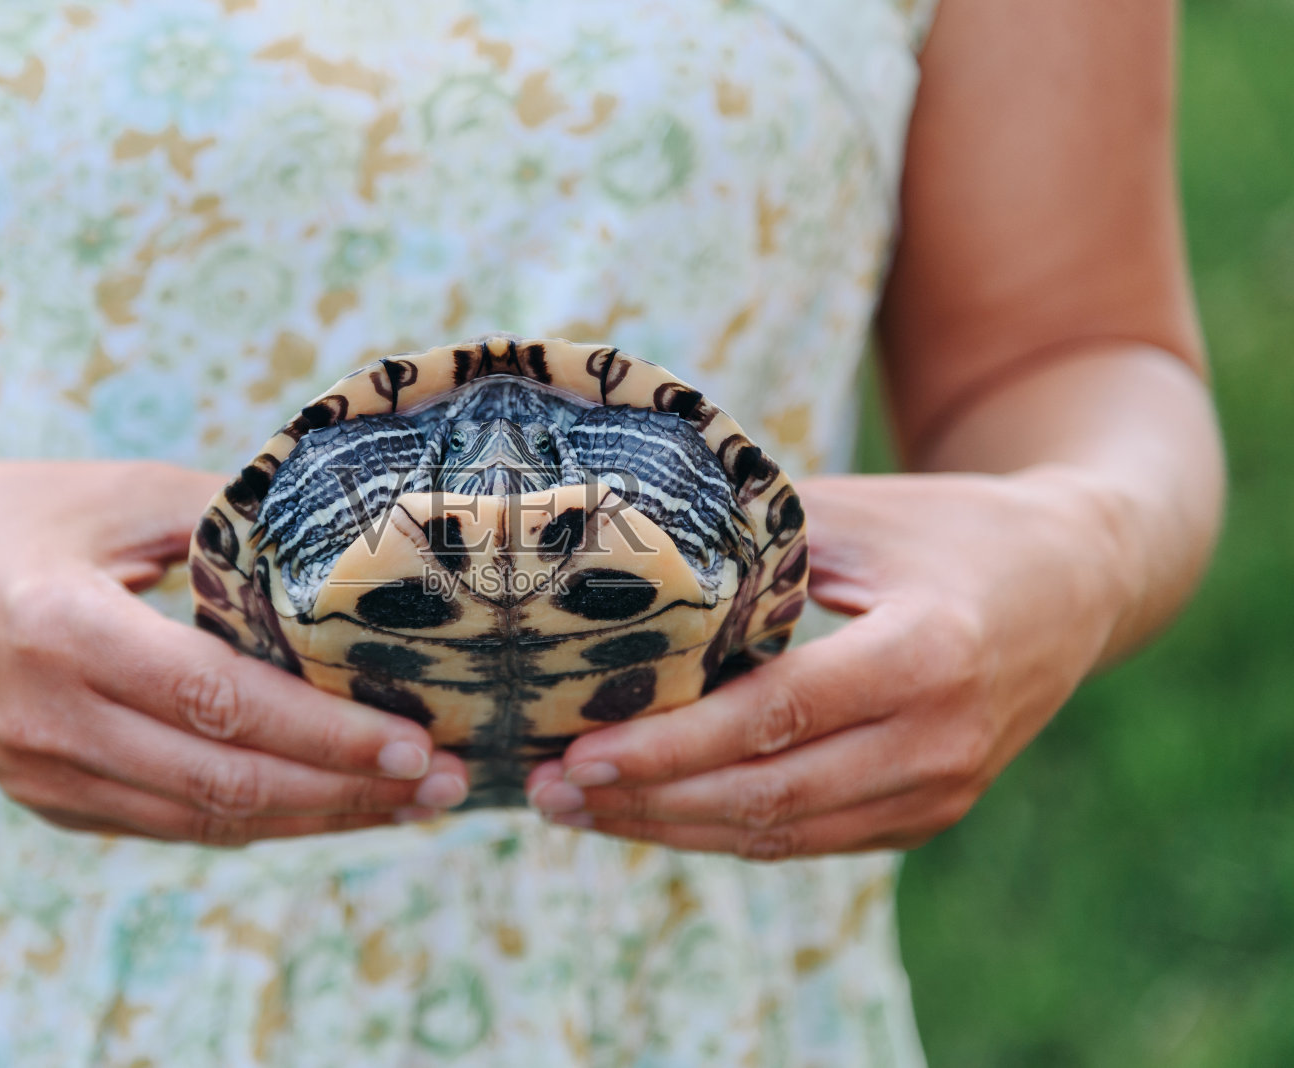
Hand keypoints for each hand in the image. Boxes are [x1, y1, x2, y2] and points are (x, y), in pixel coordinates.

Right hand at [0, 461, 467, 844]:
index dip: (327, 736)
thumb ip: (224, 521)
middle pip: (226, 785)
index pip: (222, 706)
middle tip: (447, 783)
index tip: (417, 742)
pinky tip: (327, 803)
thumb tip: (347, 546)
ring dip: (316, 820)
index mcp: (63, 633)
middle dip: (348, 794)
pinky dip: (258, 820)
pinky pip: (171, 822)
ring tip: (411, 804)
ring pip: (205, 822)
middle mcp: (49, 724)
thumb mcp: (108, 493)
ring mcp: (43, 776)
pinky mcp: (48, 799)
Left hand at [524, 468, 1125, 858]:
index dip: (670, 747)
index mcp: (926, 654)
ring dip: (671, 827)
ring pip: (782, 832)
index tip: (577, 752)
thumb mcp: (856, 512)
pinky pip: (811, 838)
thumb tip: (618, 554)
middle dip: (646, 800)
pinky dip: (725, 829)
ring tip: (578, 807)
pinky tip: (652, 811)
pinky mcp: (929, 815)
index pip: (773, 719)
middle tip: (549, 788)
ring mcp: (941, 790)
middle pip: (767, 794)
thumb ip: (750, 538)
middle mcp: (939, 739)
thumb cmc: (948, 528)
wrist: (1076, 582)